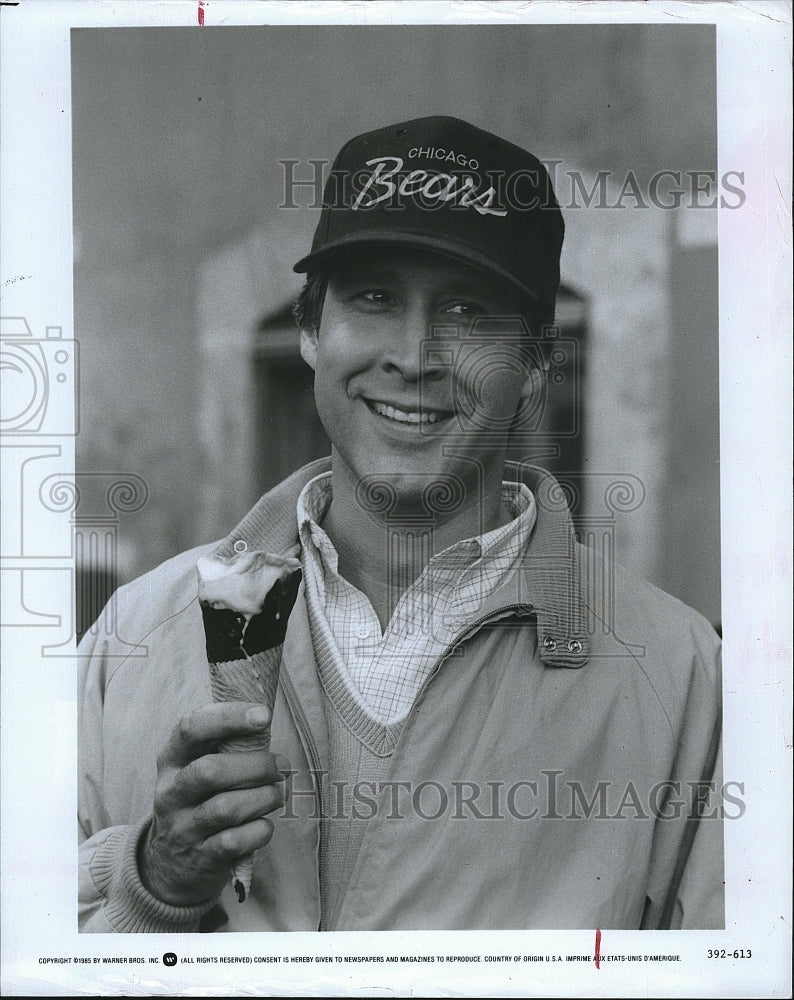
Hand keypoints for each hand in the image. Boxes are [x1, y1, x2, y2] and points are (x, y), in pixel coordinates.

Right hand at [138, 702, 287, 905]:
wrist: (170, 864)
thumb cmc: (199, 799)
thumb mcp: (195, 766)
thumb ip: (222, 743)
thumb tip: (265, 716)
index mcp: (171, 761)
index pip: (190, 728)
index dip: (228, 717)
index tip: (264, 715)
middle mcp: (171, 793)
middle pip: (211, 771)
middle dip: (257, 765)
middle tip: (281, 766)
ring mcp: (183, 828)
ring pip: (226, 808)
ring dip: (264, 797)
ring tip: (277, 794)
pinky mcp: (201, 857)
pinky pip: (236, 841)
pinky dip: (260, 830)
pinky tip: (264, 823)